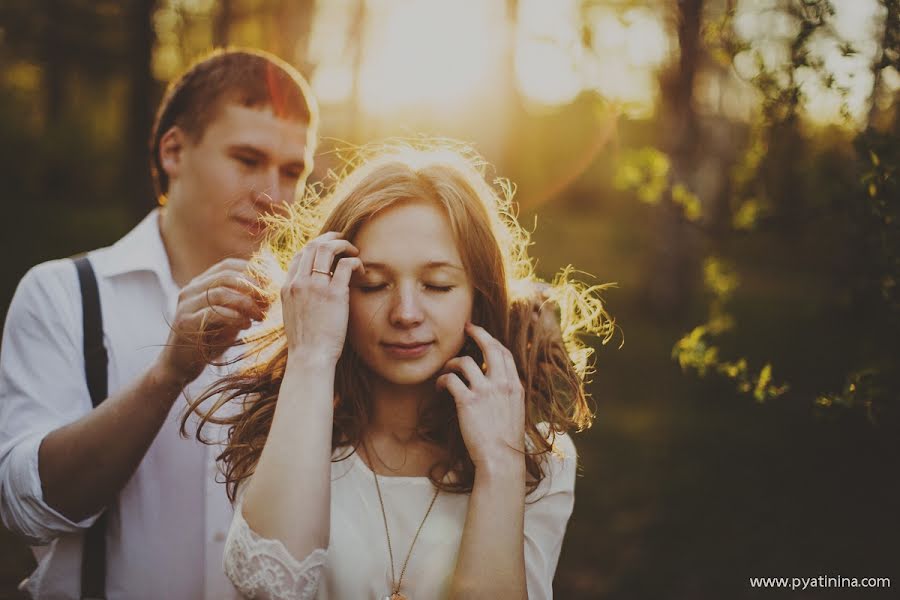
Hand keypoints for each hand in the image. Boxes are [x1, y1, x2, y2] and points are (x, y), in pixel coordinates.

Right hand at [158, 258, 270, 385]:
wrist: (180, 366)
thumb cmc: (210, 341)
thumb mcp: (230, 318)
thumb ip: (243, 304)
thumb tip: (271, 293)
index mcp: (201, 284)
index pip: (228, 265)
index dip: (252, 271)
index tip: (272, 284)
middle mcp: (191, 290)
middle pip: (226, 275)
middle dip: (252, 286)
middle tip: (269, 301)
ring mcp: (186, 305)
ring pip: (220, 292)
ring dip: (246, 303)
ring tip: (260, 316)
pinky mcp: (185, 323)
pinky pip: (213, 313)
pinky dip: (235, 317)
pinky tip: (247, 325)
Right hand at [281, 232, 363, 365]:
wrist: (309, 358)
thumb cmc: (306, 343)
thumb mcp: (293, 317)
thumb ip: (299, 300)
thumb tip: (310, 294)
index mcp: (288, 287)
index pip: (300, 255)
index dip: (316, 247)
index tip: (329, 250)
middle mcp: (299, 282)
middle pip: (313, 246)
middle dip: (331, 239)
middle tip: (345, 241)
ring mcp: (315, 286)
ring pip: (327, 248)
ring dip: (344, 245)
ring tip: (354, 251)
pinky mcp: (334, 293)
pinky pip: (346, 265)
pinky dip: (356, 262)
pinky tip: (361, 270)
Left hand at [436, 323, 525, 468]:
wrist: (501, 459)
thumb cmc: (506, 441)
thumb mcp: (515, 411)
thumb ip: (508, 394)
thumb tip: (497, 383)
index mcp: (515, 386)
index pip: (505, 354)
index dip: (492, 341)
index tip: (482, 335)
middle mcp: (503, 384)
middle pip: (490, 347)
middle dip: (477, 333)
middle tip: (466, 329)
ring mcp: (485, 392)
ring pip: (465, 362)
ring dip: (452, 363)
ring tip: (446, 369)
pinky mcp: (468, 402)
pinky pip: (451, 380)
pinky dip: (442, 379)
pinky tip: (439, 387)